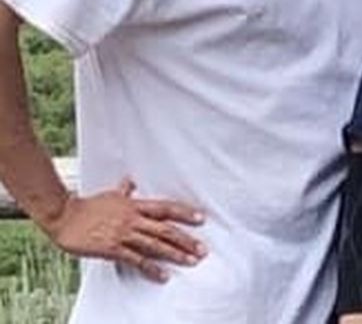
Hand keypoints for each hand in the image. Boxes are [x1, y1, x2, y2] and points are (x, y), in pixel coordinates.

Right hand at [43, 177, 205, 282]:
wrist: (64, 215)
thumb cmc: (87, 205)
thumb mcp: (110, 194)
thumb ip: (125, 190)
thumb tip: (130, 182)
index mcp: (134, 205)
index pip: (166, 208)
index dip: (184, 213)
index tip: (201, 218)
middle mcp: (133, 219)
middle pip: (166, 229)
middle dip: (186, 239)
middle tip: (202, 249)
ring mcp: (124, 234)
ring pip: (155, 245)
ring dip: (175, 253)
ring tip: (190, 261)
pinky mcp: (112, 249)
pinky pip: (136, 260)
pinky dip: (151, 268)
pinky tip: (163, 275)